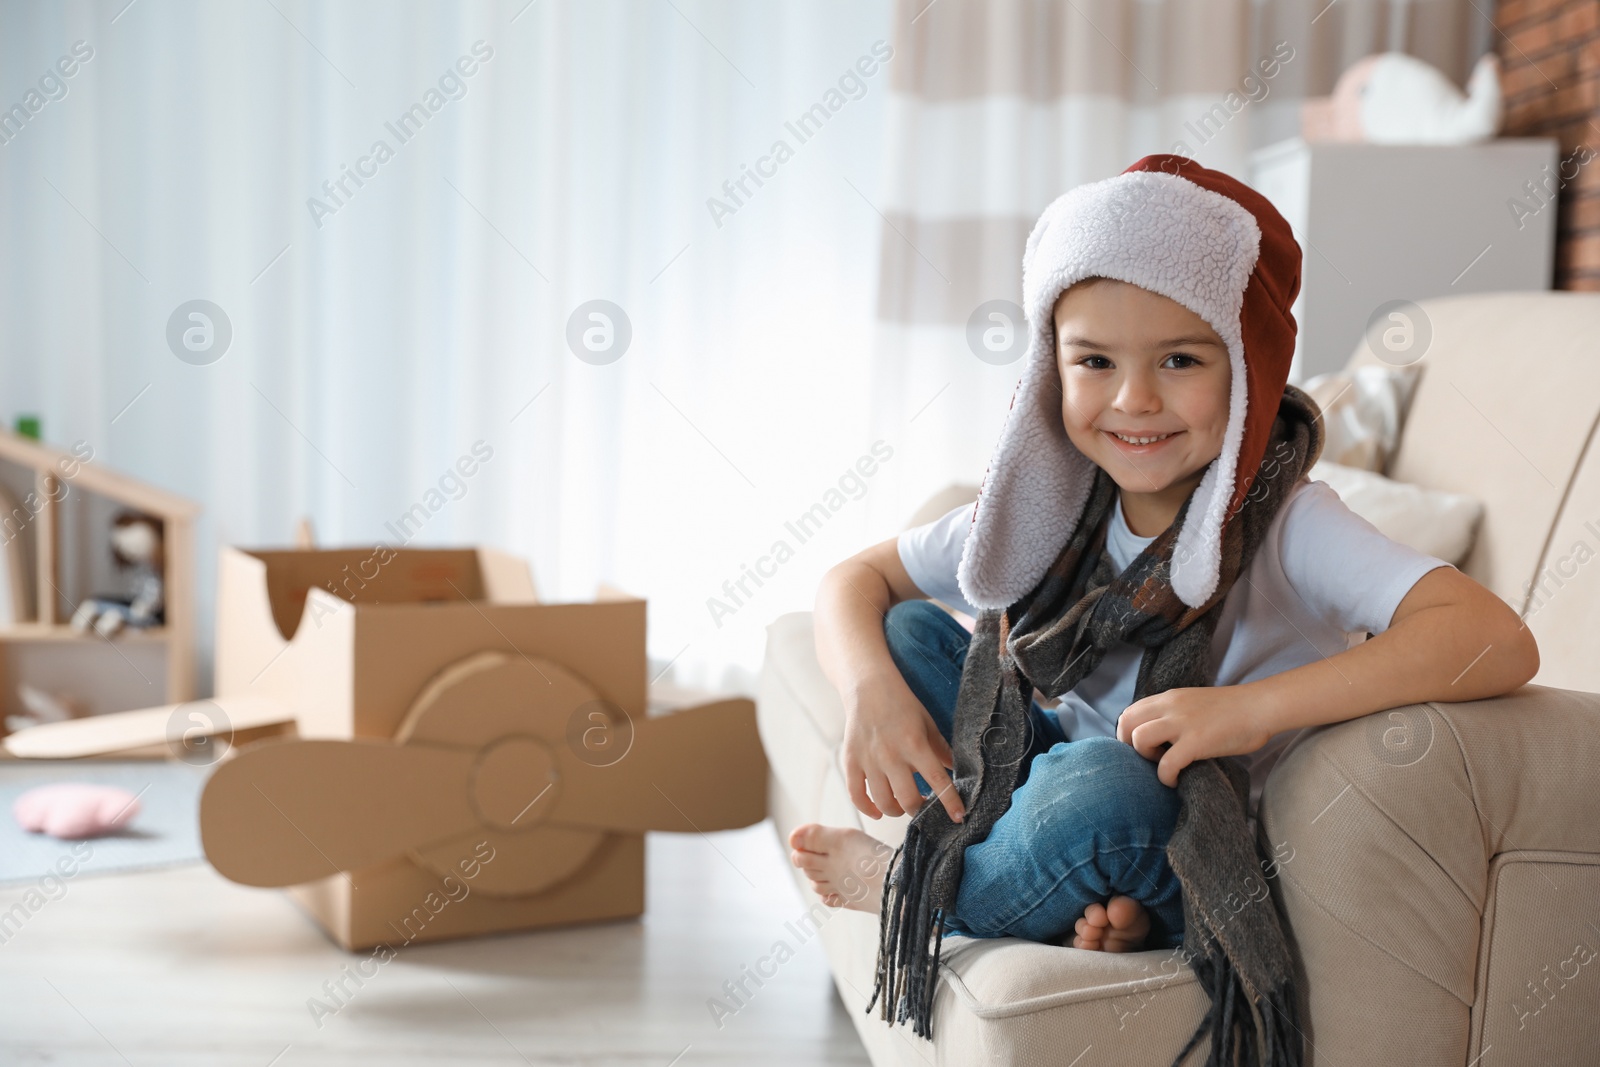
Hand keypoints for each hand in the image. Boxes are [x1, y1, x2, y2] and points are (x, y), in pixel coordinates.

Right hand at [840, 672, 964, 822]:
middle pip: (908, 800)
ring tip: (903, 806)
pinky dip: (867, 809)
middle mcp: (891, 755)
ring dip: (897, 811)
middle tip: (924, 806)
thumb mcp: (927, 724)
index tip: (958, 817)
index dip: (949, 802)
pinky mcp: (851, 762)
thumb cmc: (902, 705)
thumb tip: (958, 772)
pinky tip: (877, 811)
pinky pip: (856, 795)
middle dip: (920, 810)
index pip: (937, 780)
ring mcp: (869, 760)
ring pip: (884, 803)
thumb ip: (942, 750)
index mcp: (914, 744)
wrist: (868, 688)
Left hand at [1115, 685, 1271, 787]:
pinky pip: (1166, 764)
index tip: (1139, 748)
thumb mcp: (1194, 703)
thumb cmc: (1233, 710)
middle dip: (1127, 746)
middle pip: (1126, 723)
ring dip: (1145, 757)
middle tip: (1146, 759)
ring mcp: (1182, 723)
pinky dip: (1165, 777)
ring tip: (1162, 766)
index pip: (1130, 712)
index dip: (1127, 733)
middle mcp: (1170, 706)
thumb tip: (1158, 735)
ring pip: (1139, 739)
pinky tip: (1175, 781)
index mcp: (1169, 698)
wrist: (1261, 707)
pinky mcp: (1196, 742)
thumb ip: (1174, 713)